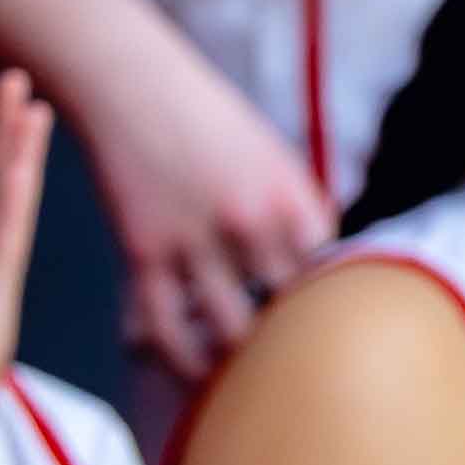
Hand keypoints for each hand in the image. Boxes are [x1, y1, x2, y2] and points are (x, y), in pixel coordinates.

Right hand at [71, 3, 333, 379]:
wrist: (135, 85)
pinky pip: (164, 332)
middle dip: (289, 344)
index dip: (327, 307)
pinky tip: (190, 374)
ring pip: (230, 335)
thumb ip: (301, 210)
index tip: (325, 328)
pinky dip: (179, 361)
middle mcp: (249, 223)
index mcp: (290, 196)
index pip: (329, 277)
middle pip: (286, 314)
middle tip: (289, 368)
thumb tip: (327, 266)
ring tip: (244, 379)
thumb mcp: (274, 156)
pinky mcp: (144, 255)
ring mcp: (196, 243)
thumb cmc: (211, 120)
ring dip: (238, 363)